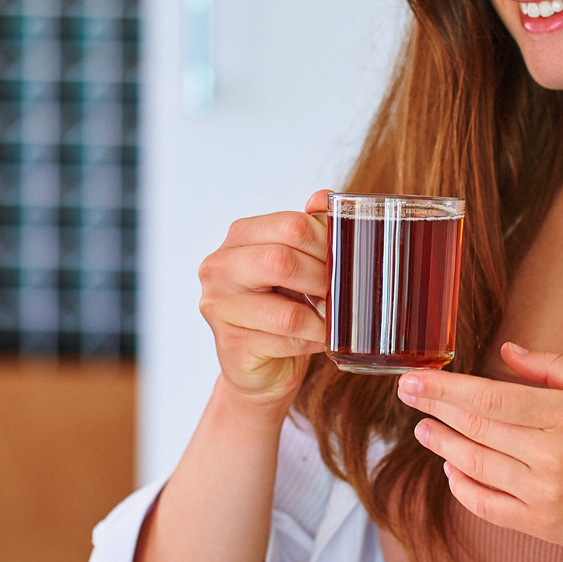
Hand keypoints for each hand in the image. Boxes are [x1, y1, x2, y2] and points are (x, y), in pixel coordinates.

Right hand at [197, 191, 331, 409]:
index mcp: (239, 236)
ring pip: (286, 311)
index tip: (344, 259)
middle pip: (282, 261)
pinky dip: (312, 340)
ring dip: (321, 317)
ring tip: (332, 317)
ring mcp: (218, 308)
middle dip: (322, 279)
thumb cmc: (284, 307)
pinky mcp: (231, 345)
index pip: (290, 225)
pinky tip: (317, 338)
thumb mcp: (300, 262)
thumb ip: (312, 227)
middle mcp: (219, 267)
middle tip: (338, 291)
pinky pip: (286, 341)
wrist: (263, 364)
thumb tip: (325, 197)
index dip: (326, 242)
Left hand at [396, 342, 562, 561]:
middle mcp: (553, 455)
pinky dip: (463, 486)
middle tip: (406, 394)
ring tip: (424, 430)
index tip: (414, 378)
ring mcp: (545, 494)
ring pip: (475, 466)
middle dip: (434, 409)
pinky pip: (487, 505)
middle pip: (476, 428)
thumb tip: (505, 352)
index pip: (490, 397)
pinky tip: (452, 469)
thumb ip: (555, 369)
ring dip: (443, 446)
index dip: (445, 388)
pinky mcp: (541, 526)